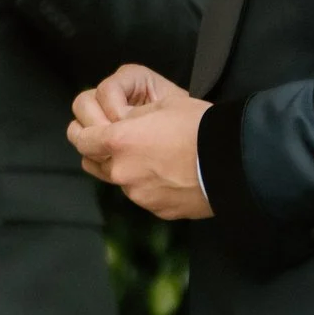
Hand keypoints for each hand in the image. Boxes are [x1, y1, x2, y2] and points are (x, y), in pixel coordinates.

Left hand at [69, 66, 214, 220]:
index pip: (80, 139)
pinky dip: (149, 185)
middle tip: (117, 139)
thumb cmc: (199, 126)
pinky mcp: (158, 209)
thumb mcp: (160, 104)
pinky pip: (143, 195)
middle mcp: (123, 172)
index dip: (82, 131)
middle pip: (93, 162)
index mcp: (118, 141)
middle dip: (100, 150)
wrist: (233, 160)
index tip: (88, 127)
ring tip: (151, 155)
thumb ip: (129, 116)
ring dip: (125, 169)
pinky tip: (169, 173)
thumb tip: (117, 121)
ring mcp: (140, 195)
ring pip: (119, 180)